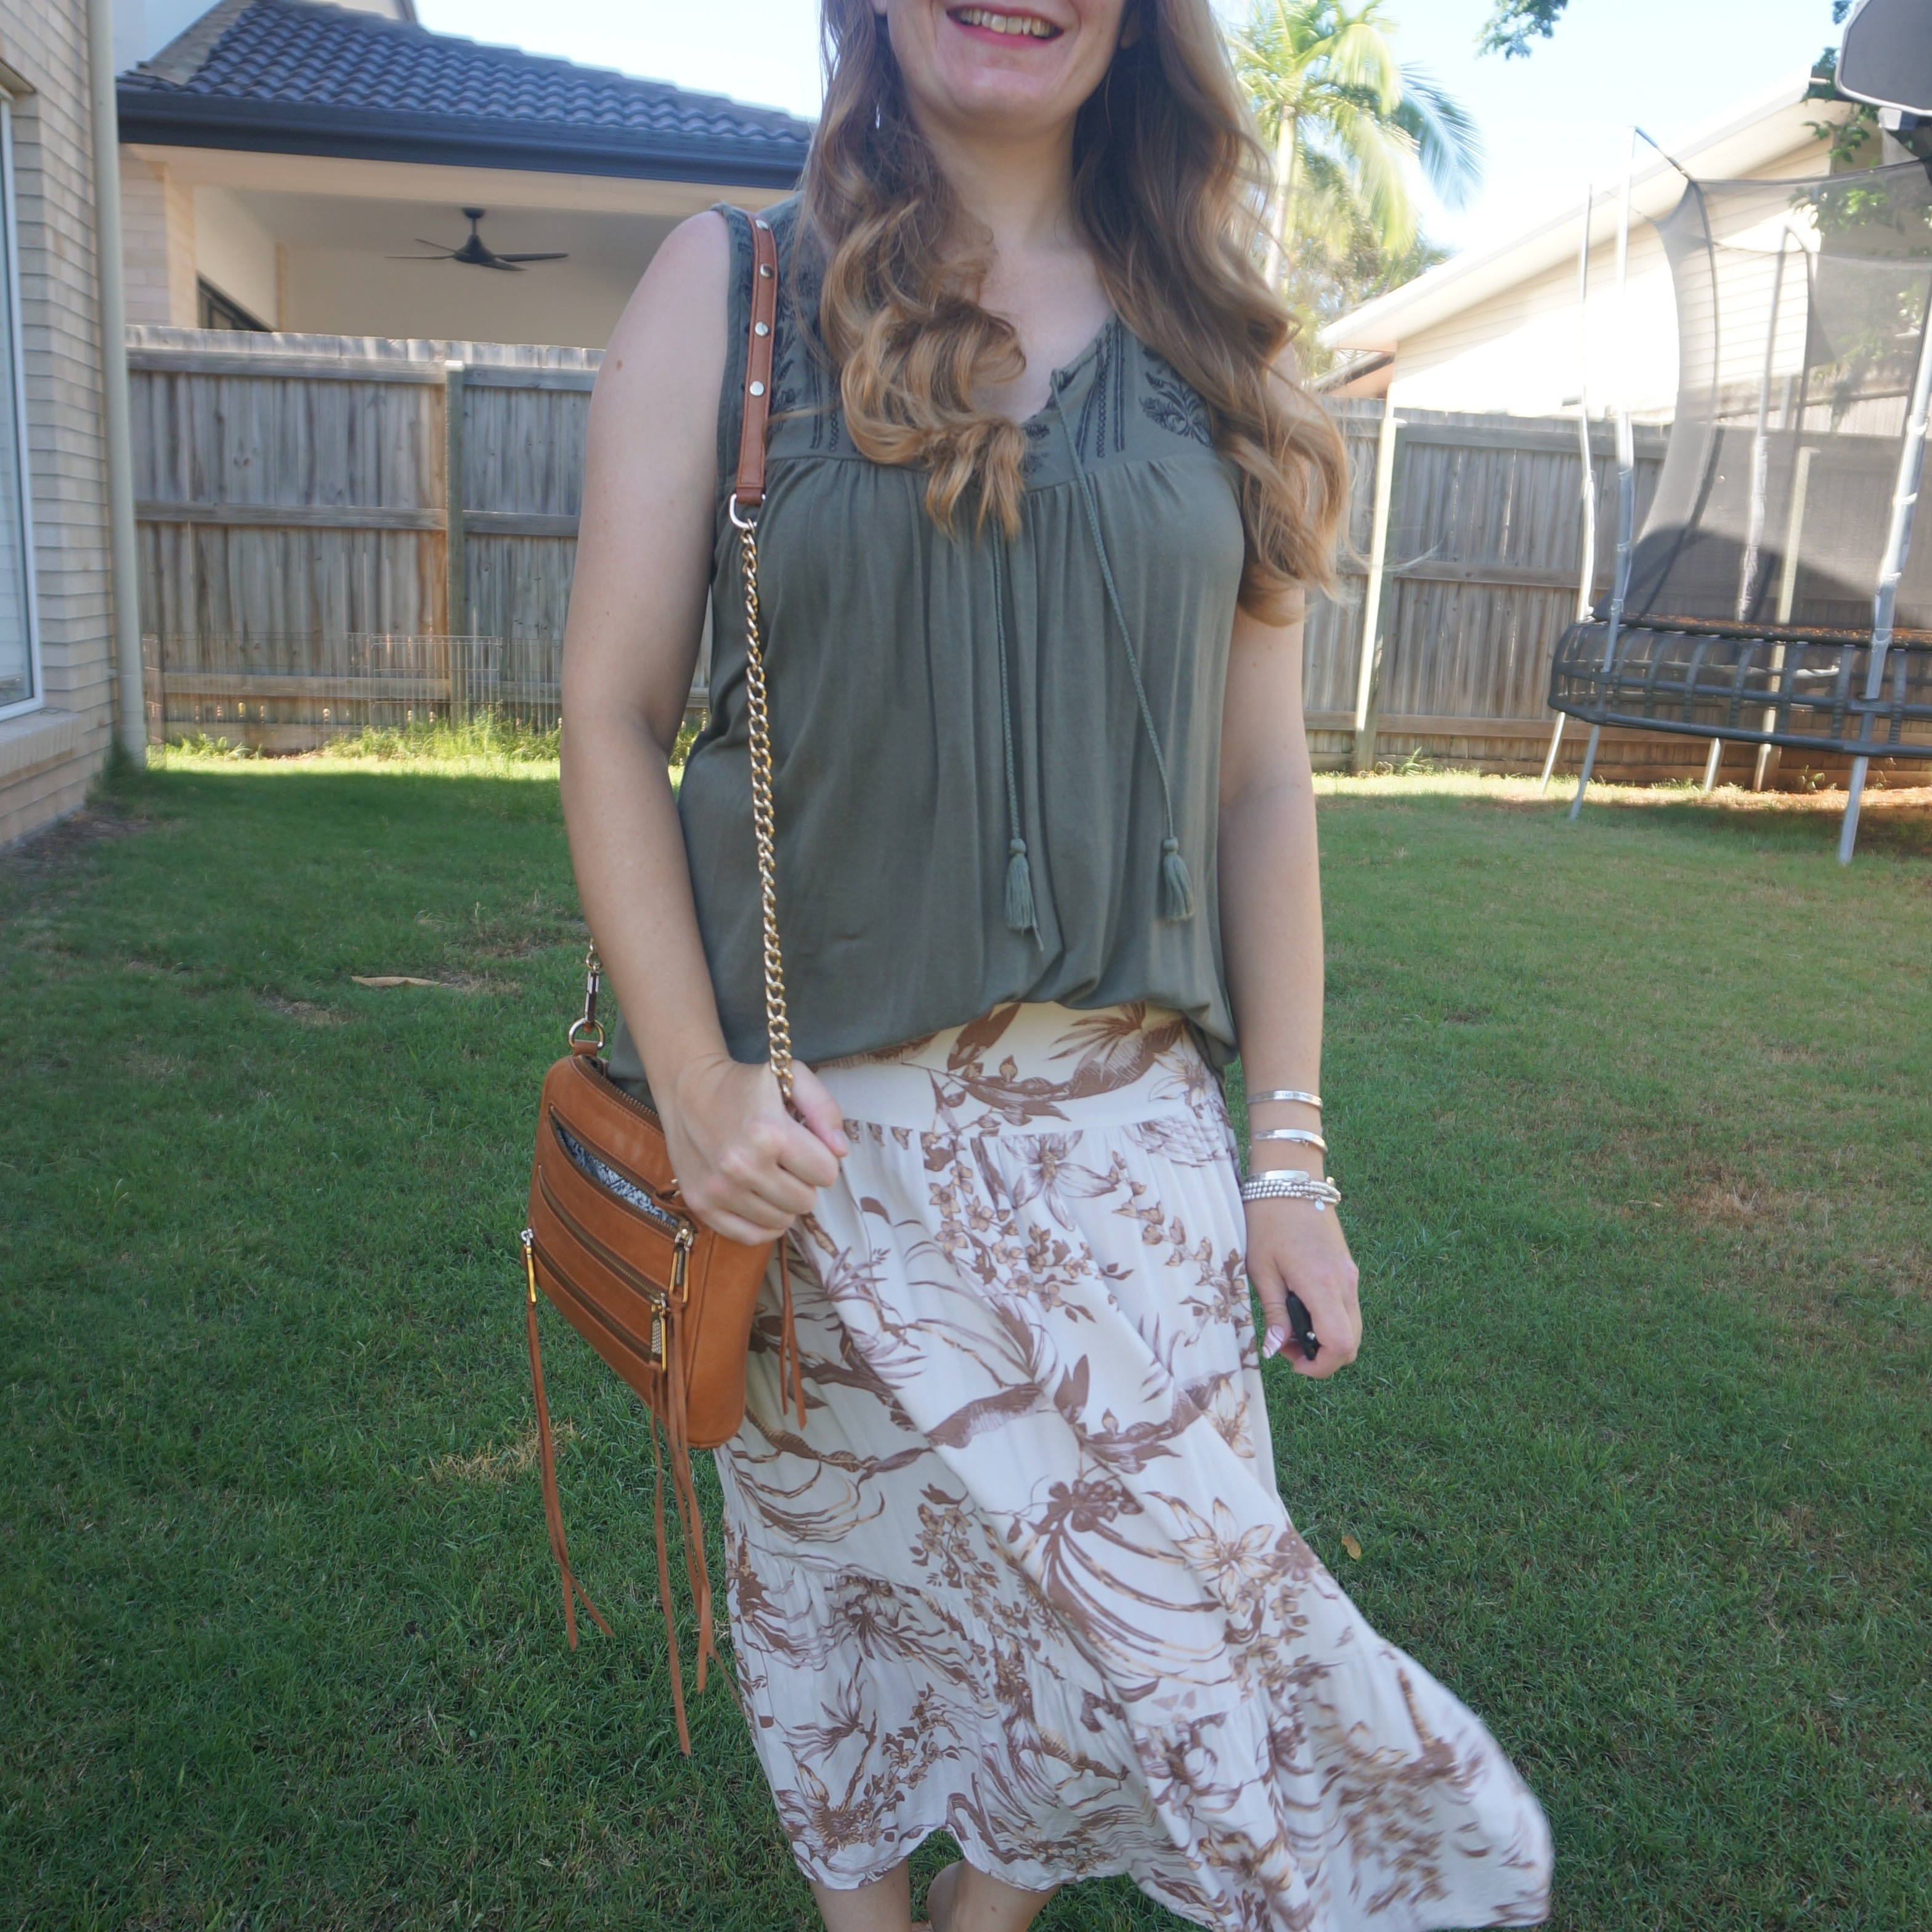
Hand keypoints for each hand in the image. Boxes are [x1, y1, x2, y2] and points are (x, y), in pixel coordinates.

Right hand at [660, 1053, 847, 1244]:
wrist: (687, 1088)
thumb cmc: (744, 1085)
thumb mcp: (791, 1077)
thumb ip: (824, 1109)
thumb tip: (839, 1152)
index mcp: (769, 1133)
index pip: (826, 1174)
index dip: (821, 1160)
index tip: (805, 1147)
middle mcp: (742, 1166)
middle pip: (805, 1202)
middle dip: (803, 1181)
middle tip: (785, 1161)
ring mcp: (719, 1189)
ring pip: (781, 1221)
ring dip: (782, 1201)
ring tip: (767, 1174)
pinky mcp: (702, 1205)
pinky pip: (750, 1236)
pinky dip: (761, 1223)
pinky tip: (758, 1198)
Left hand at [1247, 1197, 1359, 1379]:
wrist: (1290, 1184)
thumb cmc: (1268, 1223)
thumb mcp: (1262, 1271)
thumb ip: (1275, 1313)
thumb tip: (1276, 1349)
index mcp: (1323, 1286)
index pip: (1340, 1345)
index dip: (1320, 1367)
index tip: (1293, 1363)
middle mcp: (1345, 1284)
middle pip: (1352, 1343)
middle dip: (1323, 1357)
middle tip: (1288, 1348)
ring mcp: (1351, 1276)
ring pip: (1352, 1327)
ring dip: (1327, 1340)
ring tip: (1292, 1329)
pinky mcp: (1348, 1269)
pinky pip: (1348, 1309)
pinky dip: (1331, 1321)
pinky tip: (1303, 1310)